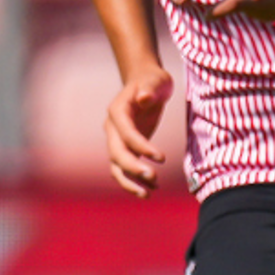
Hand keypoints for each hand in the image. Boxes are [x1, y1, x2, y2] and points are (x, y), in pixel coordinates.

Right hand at [105, 67, 173, 197]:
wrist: (146, 83)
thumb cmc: (152, 80)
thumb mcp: (155, 80)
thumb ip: (149, 89)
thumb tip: (144, 98)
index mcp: (117, 112)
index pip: (126, 134)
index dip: (142, 147)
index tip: (161, 157)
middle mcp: (113, 128)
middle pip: (117, 153)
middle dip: (133, 168)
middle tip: (153, 179)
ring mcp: (117, 139)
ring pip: (117, 166)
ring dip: (130, 181)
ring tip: (148, 194)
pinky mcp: (126, 147)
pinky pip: (126, 167)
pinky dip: (136, 179)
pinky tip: (152, 188)